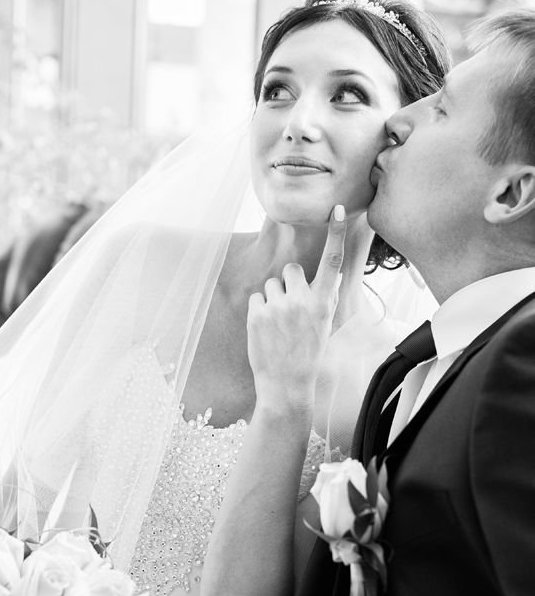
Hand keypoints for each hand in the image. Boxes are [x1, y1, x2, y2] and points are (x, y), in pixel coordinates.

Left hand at [247, 205, 345, 416]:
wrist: (286, 386)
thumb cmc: (307, 356)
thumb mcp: (324, 327)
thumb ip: (324, 300)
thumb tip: (329, 278)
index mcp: (323, 303)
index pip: (333, 262)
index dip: (336, 233)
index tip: (338, 209)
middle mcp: (302, 300)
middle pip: (291, 270)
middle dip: (289, 284)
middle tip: (290, 310)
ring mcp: (278, 306)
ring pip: (271, 284)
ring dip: (273, 299)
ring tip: (278, 326)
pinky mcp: (257, 313)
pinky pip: (257, 297)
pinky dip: (260, 310)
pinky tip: (266, 330)